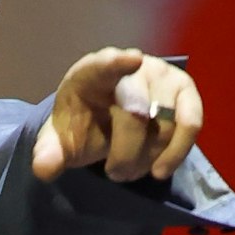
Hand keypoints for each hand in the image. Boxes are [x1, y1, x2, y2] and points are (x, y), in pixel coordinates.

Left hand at [32, 48, 203, 183]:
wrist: (106, 122)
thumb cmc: (82, 124)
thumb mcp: (60, 140)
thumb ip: (49, 152)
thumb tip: (43, 168)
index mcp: (92, 72)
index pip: (104, 64)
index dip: (117, 63)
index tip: (131, 60)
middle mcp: (132, 66)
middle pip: (135, 112)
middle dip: (124, 152)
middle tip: (113, 174)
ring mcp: (162, 76)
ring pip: (163, 123)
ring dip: (147, 157)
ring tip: (128, 172)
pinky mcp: (185, 94)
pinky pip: (191, 122)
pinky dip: (176, 151)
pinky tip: (160, 170)